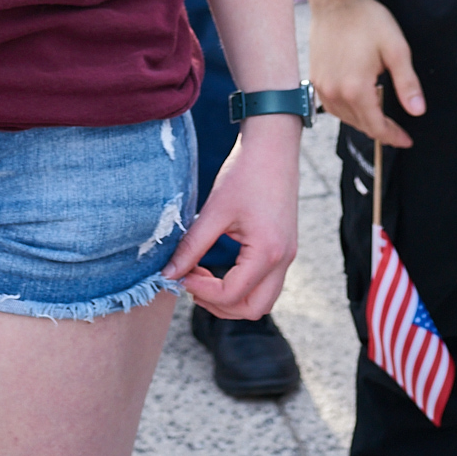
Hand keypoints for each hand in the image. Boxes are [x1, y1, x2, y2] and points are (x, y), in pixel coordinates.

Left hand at [161, 114, 299, 318]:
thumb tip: (168, 274)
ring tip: (204, 276)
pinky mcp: (284, 248)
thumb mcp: (214, 210)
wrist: (274, 145)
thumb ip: (192, 246)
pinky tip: (219, 266)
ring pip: (262, 300)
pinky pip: (265, 283)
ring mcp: (287, 255)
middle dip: (219, 306)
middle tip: (193, 283)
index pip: (231, 295)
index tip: (181, 275)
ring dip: (232, 299)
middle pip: (253, 310)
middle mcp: (283, 259)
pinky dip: (242, 285)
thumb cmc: (246, 172)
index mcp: (267, 252)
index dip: (201, 291)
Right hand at [306, 0, 423, 147]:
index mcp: (356, 88)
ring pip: (346, 118)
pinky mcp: (315, 79)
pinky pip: (332, 107)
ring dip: (365, 120)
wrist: (336, 0)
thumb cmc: (368, 20)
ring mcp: (322, 86)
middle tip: (399, 130)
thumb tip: (417, 111)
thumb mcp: (396, 50)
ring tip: (381, 114)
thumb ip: (407, 83)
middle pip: (361, 125)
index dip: (393, 137)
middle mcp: (335, 92)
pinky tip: (360, 101)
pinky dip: (348, 111)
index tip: (407, 140)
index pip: (376, 127)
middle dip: (382, 130)